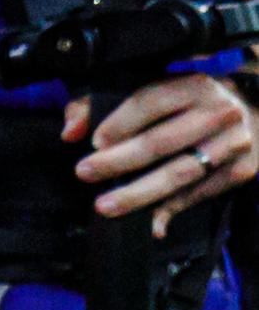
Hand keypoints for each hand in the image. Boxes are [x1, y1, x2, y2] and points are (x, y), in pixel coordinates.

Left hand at [70, 73, 258, 234]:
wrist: (255, 111)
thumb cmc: (189, 102)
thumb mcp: (155, 89)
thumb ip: (103, 103)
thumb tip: (70, 131)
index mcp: (193, 85)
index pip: (150, 102)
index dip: (119, 123)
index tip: (93, 142)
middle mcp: (217, 113)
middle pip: (161, 141)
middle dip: (119, 161)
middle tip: (85, 172)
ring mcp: (232, 143)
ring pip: (180, 173)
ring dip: (140, 193)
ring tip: (106, 205)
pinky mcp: (241, 170)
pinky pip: (199, 194)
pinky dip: (171, 209)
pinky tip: (150, 224)